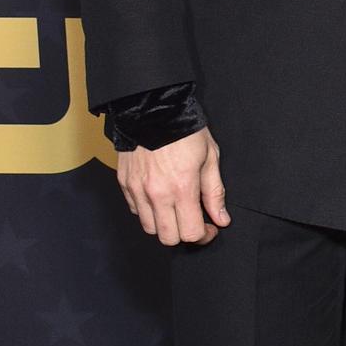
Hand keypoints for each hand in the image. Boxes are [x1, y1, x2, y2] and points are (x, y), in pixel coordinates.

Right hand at [117, 127, 229, 245]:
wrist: (152, 108)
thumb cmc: (185, 130)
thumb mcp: (210, 157)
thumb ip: (214, 192)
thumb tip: (221, 219)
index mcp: (181, 189)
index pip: (191, 233)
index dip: (204, 235)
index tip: (210, 227)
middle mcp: (156, 194)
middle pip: (168, 238)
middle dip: (183, 234)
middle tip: (193, 221)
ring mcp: (137, 190)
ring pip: (149, 228)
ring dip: (164, 224)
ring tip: (175, 209)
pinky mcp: (124, 184)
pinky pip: (135, 211)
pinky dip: (147, 211)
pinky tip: (159, 198)